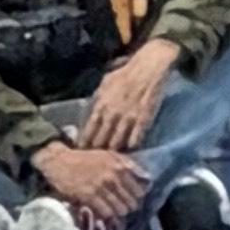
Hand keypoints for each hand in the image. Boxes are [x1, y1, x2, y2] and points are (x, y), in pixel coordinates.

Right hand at [32, 132, 148, 229]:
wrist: (59, 162)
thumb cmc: (85, 158)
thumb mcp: (108, 155)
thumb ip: (127, 164)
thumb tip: (146, 178)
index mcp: (119, 165)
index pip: (139, 190)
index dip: (137, 198)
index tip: (132, 200)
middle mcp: (112, 176)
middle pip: (132, 202)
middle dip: (128, 207)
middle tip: (123, 208)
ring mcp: (101, 187)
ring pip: (121, 210)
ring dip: (118, 214)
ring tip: (114, 213)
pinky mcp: (89, 196)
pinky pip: (106, 213)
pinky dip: (107, 217)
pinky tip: (105, 215)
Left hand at [79, 34, 183, 154]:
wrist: (149, 66)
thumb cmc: (126, 73)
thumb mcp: (105, 83)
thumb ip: (97, 99)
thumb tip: (90, 114)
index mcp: (101, 103)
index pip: (89, 129)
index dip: (84, 143)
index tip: (81, 153)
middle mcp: (112, 113)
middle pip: (101, 139)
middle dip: (96, 152)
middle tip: (94, 163)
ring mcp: (128, 117)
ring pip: (117, 143)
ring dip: (113, 154)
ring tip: (109, 163)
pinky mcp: (143, 120)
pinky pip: (135, 140)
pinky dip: (131, 148)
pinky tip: (128, 155)